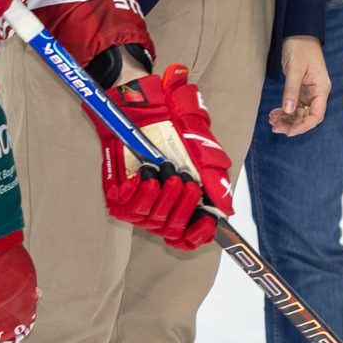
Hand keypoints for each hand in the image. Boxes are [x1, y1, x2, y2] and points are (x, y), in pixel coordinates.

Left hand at [94, 65, 233, 248]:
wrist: (141, 105)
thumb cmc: (172, 126)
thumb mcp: (201, 150)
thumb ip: (214, 179)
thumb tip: (226, 209)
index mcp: (182, 201)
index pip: (188, 237)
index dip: (198, 235)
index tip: (206, 220)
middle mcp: (159, 206)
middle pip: (173, 230)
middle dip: (183, 206)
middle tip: (185, 180)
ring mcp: (137, 203)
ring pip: (152, 220)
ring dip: (164, 195)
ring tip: (166, 169)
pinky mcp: (116, 196)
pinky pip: (130, 209)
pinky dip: (143, 192)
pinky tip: (147, 172)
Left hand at [268, 34, 329, 136]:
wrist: (298, 33)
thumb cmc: (300, 48)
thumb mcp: (294, 70)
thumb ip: (291, 91)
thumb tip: (288, 111)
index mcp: (321, 88)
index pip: (316, 115)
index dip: (303, 126)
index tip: (288, 132)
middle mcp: (317, 92)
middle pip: (307, 117)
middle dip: (292, 124)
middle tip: (274, 128)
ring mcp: (310, 91)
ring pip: (300, 112)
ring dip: (287, 119)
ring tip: (272, 121)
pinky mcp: (301, 88)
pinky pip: (295, 105)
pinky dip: (285, 111)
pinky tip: (274, 113)